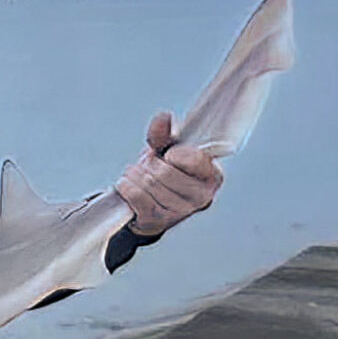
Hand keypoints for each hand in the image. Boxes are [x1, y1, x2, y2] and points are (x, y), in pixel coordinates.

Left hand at [115, 111, 223, 236]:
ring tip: (134, 172)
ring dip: (134, 174)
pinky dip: (126, 186)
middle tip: (146, 163)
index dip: (176, 154)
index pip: (195, 160)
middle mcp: (202, 196)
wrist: (148, 202)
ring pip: (150, 185)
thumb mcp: (166, 148)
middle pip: (166, 173)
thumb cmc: (164, 171)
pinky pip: (137, 197)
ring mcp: (181, 212)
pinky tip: (125, 183)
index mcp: (212, 175)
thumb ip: (165, 132)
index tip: (168, 154)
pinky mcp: (159, 221)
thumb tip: (164, 117)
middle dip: (149, 164)